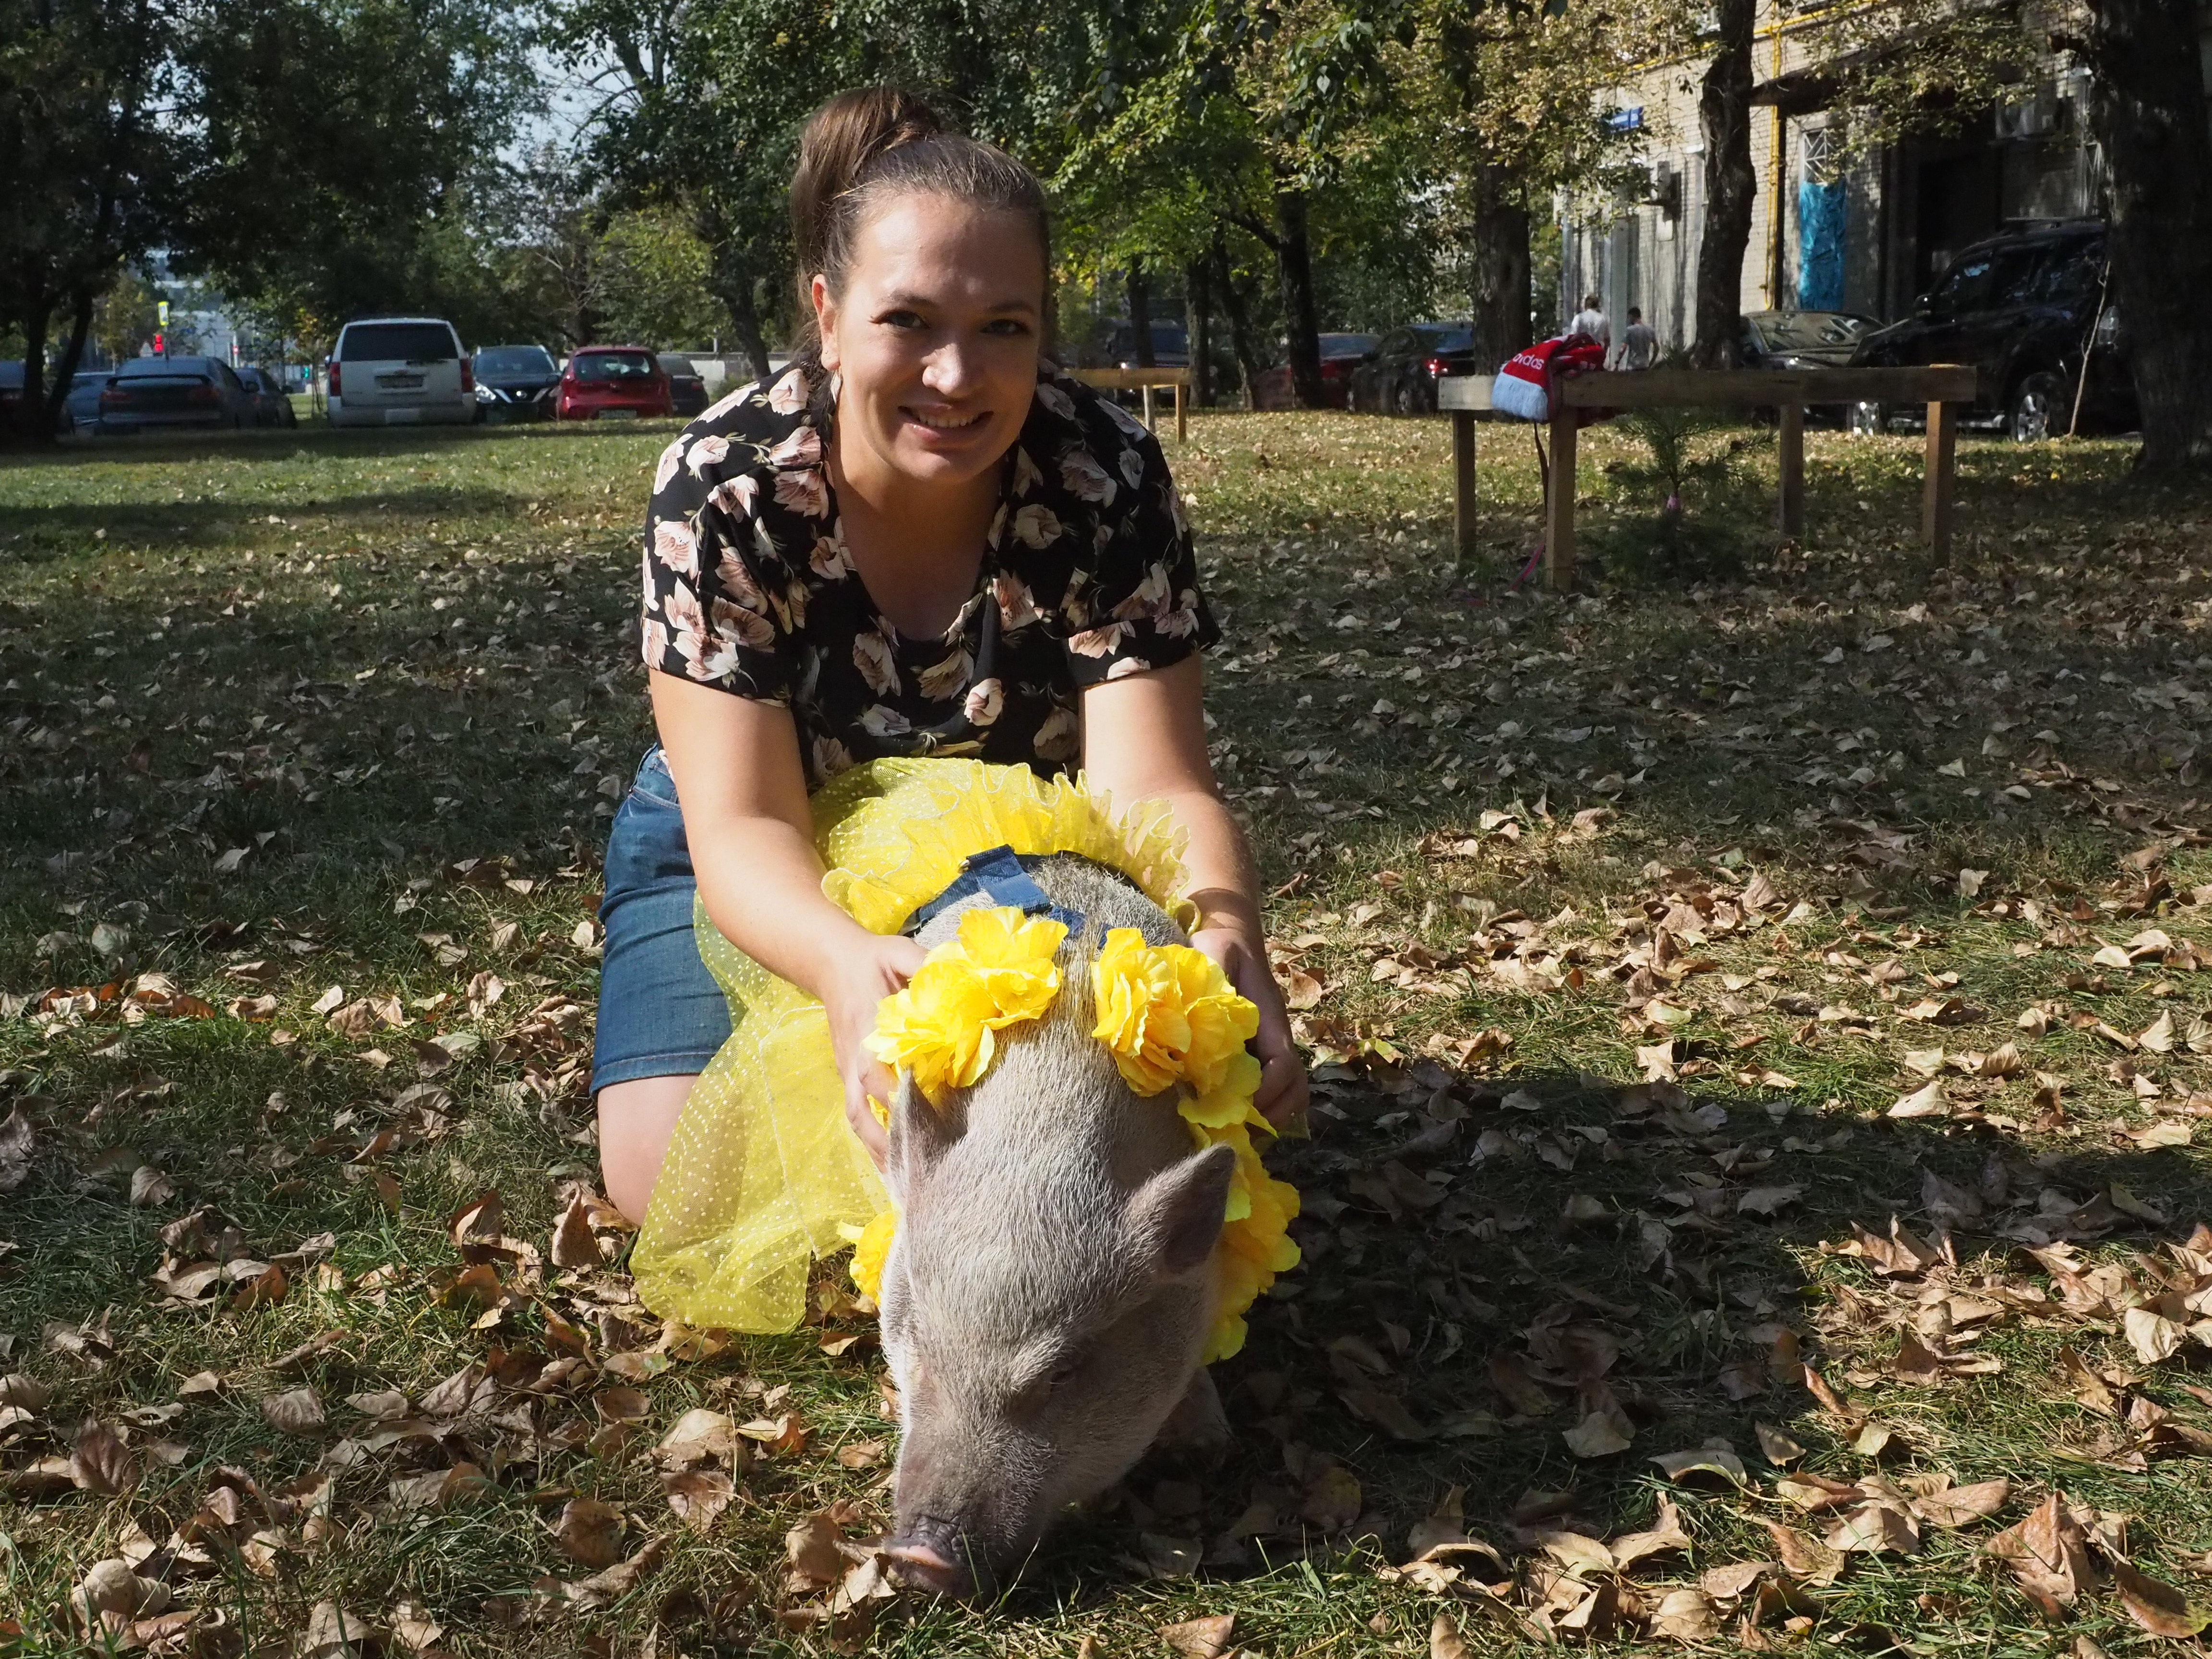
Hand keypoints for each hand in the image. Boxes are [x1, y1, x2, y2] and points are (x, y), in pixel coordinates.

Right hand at [821, 932, 927, 1171]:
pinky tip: (893, 1169)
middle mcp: (853, 1059)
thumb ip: (926, 965)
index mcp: (866, 1030)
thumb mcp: (899, 952)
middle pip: (863, 1107)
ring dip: (879, 1151)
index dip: (899, 1095)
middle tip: (920, 1167)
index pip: (877, 1071)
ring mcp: (847, 1073)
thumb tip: (965, 980)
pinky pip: (858, 1117)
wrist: (832, 962)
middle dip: (888, 1139)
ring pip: (858, 1120)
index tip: (928, 1115)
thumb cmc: (872, 959)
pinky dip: (873, 1145)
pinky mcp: (849, 1079)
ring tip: (905, 1184)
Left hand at [1190, 925, 1310, 1131]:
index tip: (1239, 1104)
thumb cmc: (1220, 947)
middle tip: (1239, 1129)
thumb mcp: (1214, 958)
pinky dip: (1260, 1109)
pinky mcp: (1257, 1052)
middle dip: (1274, 1113)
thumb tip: (1193, 1031)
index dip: (1266, 1090)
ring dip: (1269, 1116)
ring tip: (1237, 1130)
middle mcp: (1276, 1038)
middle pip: (1296, 1087)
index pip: (1283, 1063)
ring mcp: (1269, 1047)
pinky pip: (1271, 1089)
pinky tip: (1230, 1115)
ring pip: (1289, 1092)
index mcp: (1270, 1019)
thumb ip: (1210, 990)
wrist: (1229, 935)